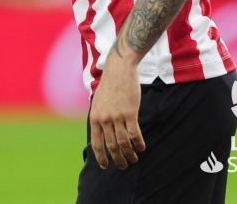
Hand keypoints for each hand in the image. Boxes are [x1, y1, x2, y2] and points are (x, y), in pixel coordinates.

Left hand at [88, 52, 145, 169]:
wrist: (119, 70)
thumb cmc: (110, 86)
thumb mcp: (98, 102)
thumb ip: (99, 117)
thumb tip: (101, 133)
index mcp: (94, 117)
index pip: (96, 143)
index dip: (101, 157)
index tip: (106, 166)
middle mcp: (104, 119)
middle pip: (111, 146)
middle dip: (118, 159)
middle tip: (124, 166)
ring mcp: (117, 116)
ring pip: (123, 143)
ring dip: (130, 154)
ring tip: (134, 159)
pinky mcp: (130, 113)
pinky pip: (134, 134)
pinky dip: (139, 143)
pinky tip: (142, 147)